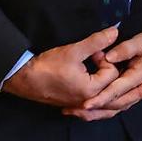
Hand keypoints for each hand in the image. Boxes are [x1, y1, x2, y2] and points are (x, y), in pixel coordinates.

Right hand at [1, 27, 119, 106]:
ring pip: (109, 103)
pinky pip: (98, 108)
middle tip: (97, 61)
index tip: (93, 53)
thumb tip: (115, 32)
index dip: (105, 59)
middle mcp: (90, 102)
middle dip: (109, 72)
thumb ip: (96, 41)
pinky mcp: (77, 107)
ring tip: (102, 72)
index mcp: (91, 90)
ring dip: (110, 88)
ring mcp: (83, 107)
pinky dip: (102, 99)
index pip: (113, 73)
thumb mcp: (74, 50)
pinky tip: (98, 89)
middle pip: (114, 88)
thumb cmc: (47, 66)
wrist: (26, 80)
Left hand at [63, 32, 141, 121]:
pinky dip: (102, 108)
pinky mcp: (129, 91)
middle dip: (93, 109)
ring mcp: (132, 91)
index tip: (86, 103)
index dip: (101, 98)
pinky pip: (116, 104)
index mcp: (137, 76)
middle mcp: (134, 88)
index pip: (116, 90)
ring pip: (114, 107)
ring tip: (75, 112)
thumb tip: (109, 57)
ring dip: (95, 112)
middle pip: (113, 103)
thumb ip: (125, 49)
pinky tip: (88, 109)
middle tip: (73, 110)